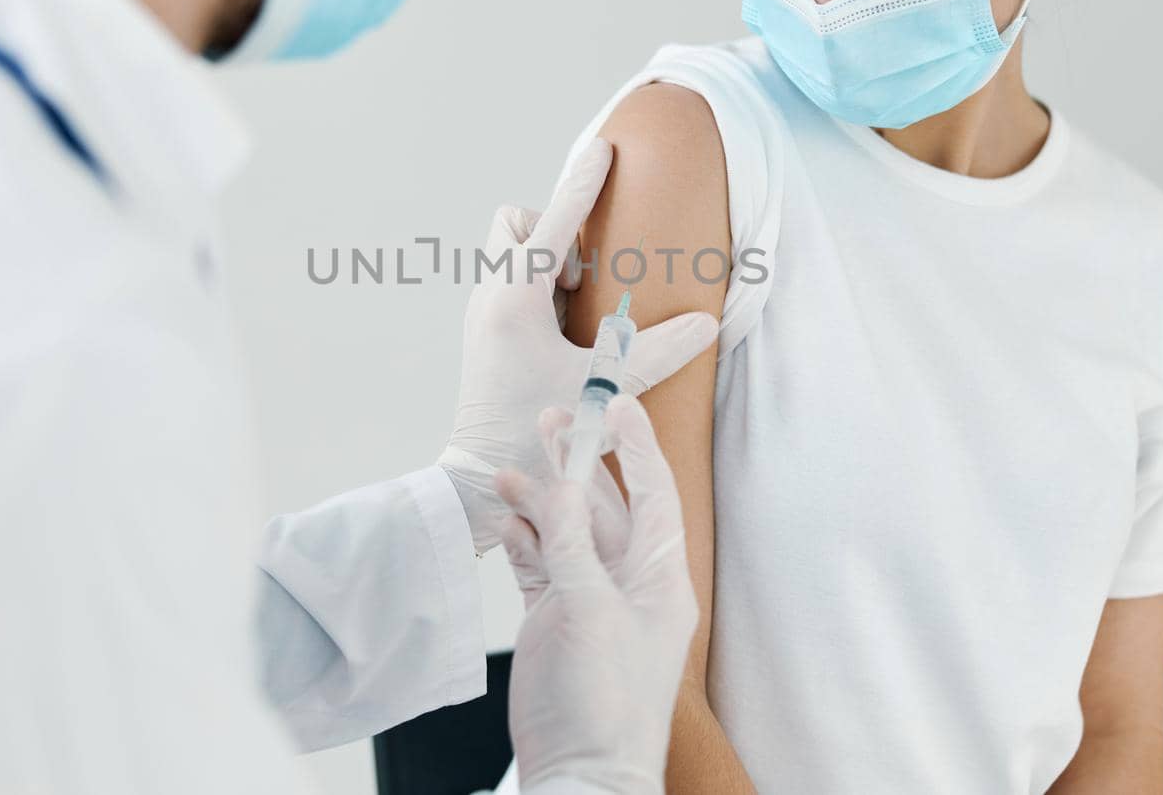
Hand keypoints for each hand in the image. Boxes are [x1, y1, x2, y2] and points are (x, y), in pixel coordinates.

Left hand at [438, 138, 717, 553]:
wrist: (479, 477)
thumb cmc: (536, 432)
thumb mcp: (602, 390)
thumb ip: (655, 352)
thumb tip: (706, 324)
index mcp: (516, 301)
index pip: (555, 224)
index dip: (584, 184)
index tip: (603, 147)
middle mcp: (490, 298)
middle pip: (514, 224)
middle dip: (552, 230)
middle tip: (585, 278)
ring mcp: (480, 314)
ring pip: (507, 251)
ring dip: (545, 261)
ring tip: (577, 309)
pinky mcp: (482, 332)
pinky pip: (508, 282)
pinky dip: (537, 287)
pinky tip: (564, 330)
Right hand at [496, 395, 697, 794]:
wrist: (580, 775)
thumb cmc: (604, 702)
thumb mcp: (589, 610)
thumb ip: (570, 543)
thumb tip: (559, 488)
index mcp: (658, 577)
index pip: (651, 494)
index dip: (635, 446)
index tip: (617, 404)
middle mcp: (626, 582)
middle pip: (602, 505)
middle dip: (576, 462)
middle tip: (549, 419)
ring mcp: (588, 599)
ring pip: (564, 531)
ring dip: (538, 500)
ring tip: (505, 470)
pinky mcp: (555, 619)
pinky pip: (539, 563)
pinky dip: (522, 538)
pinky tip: (505, 517)